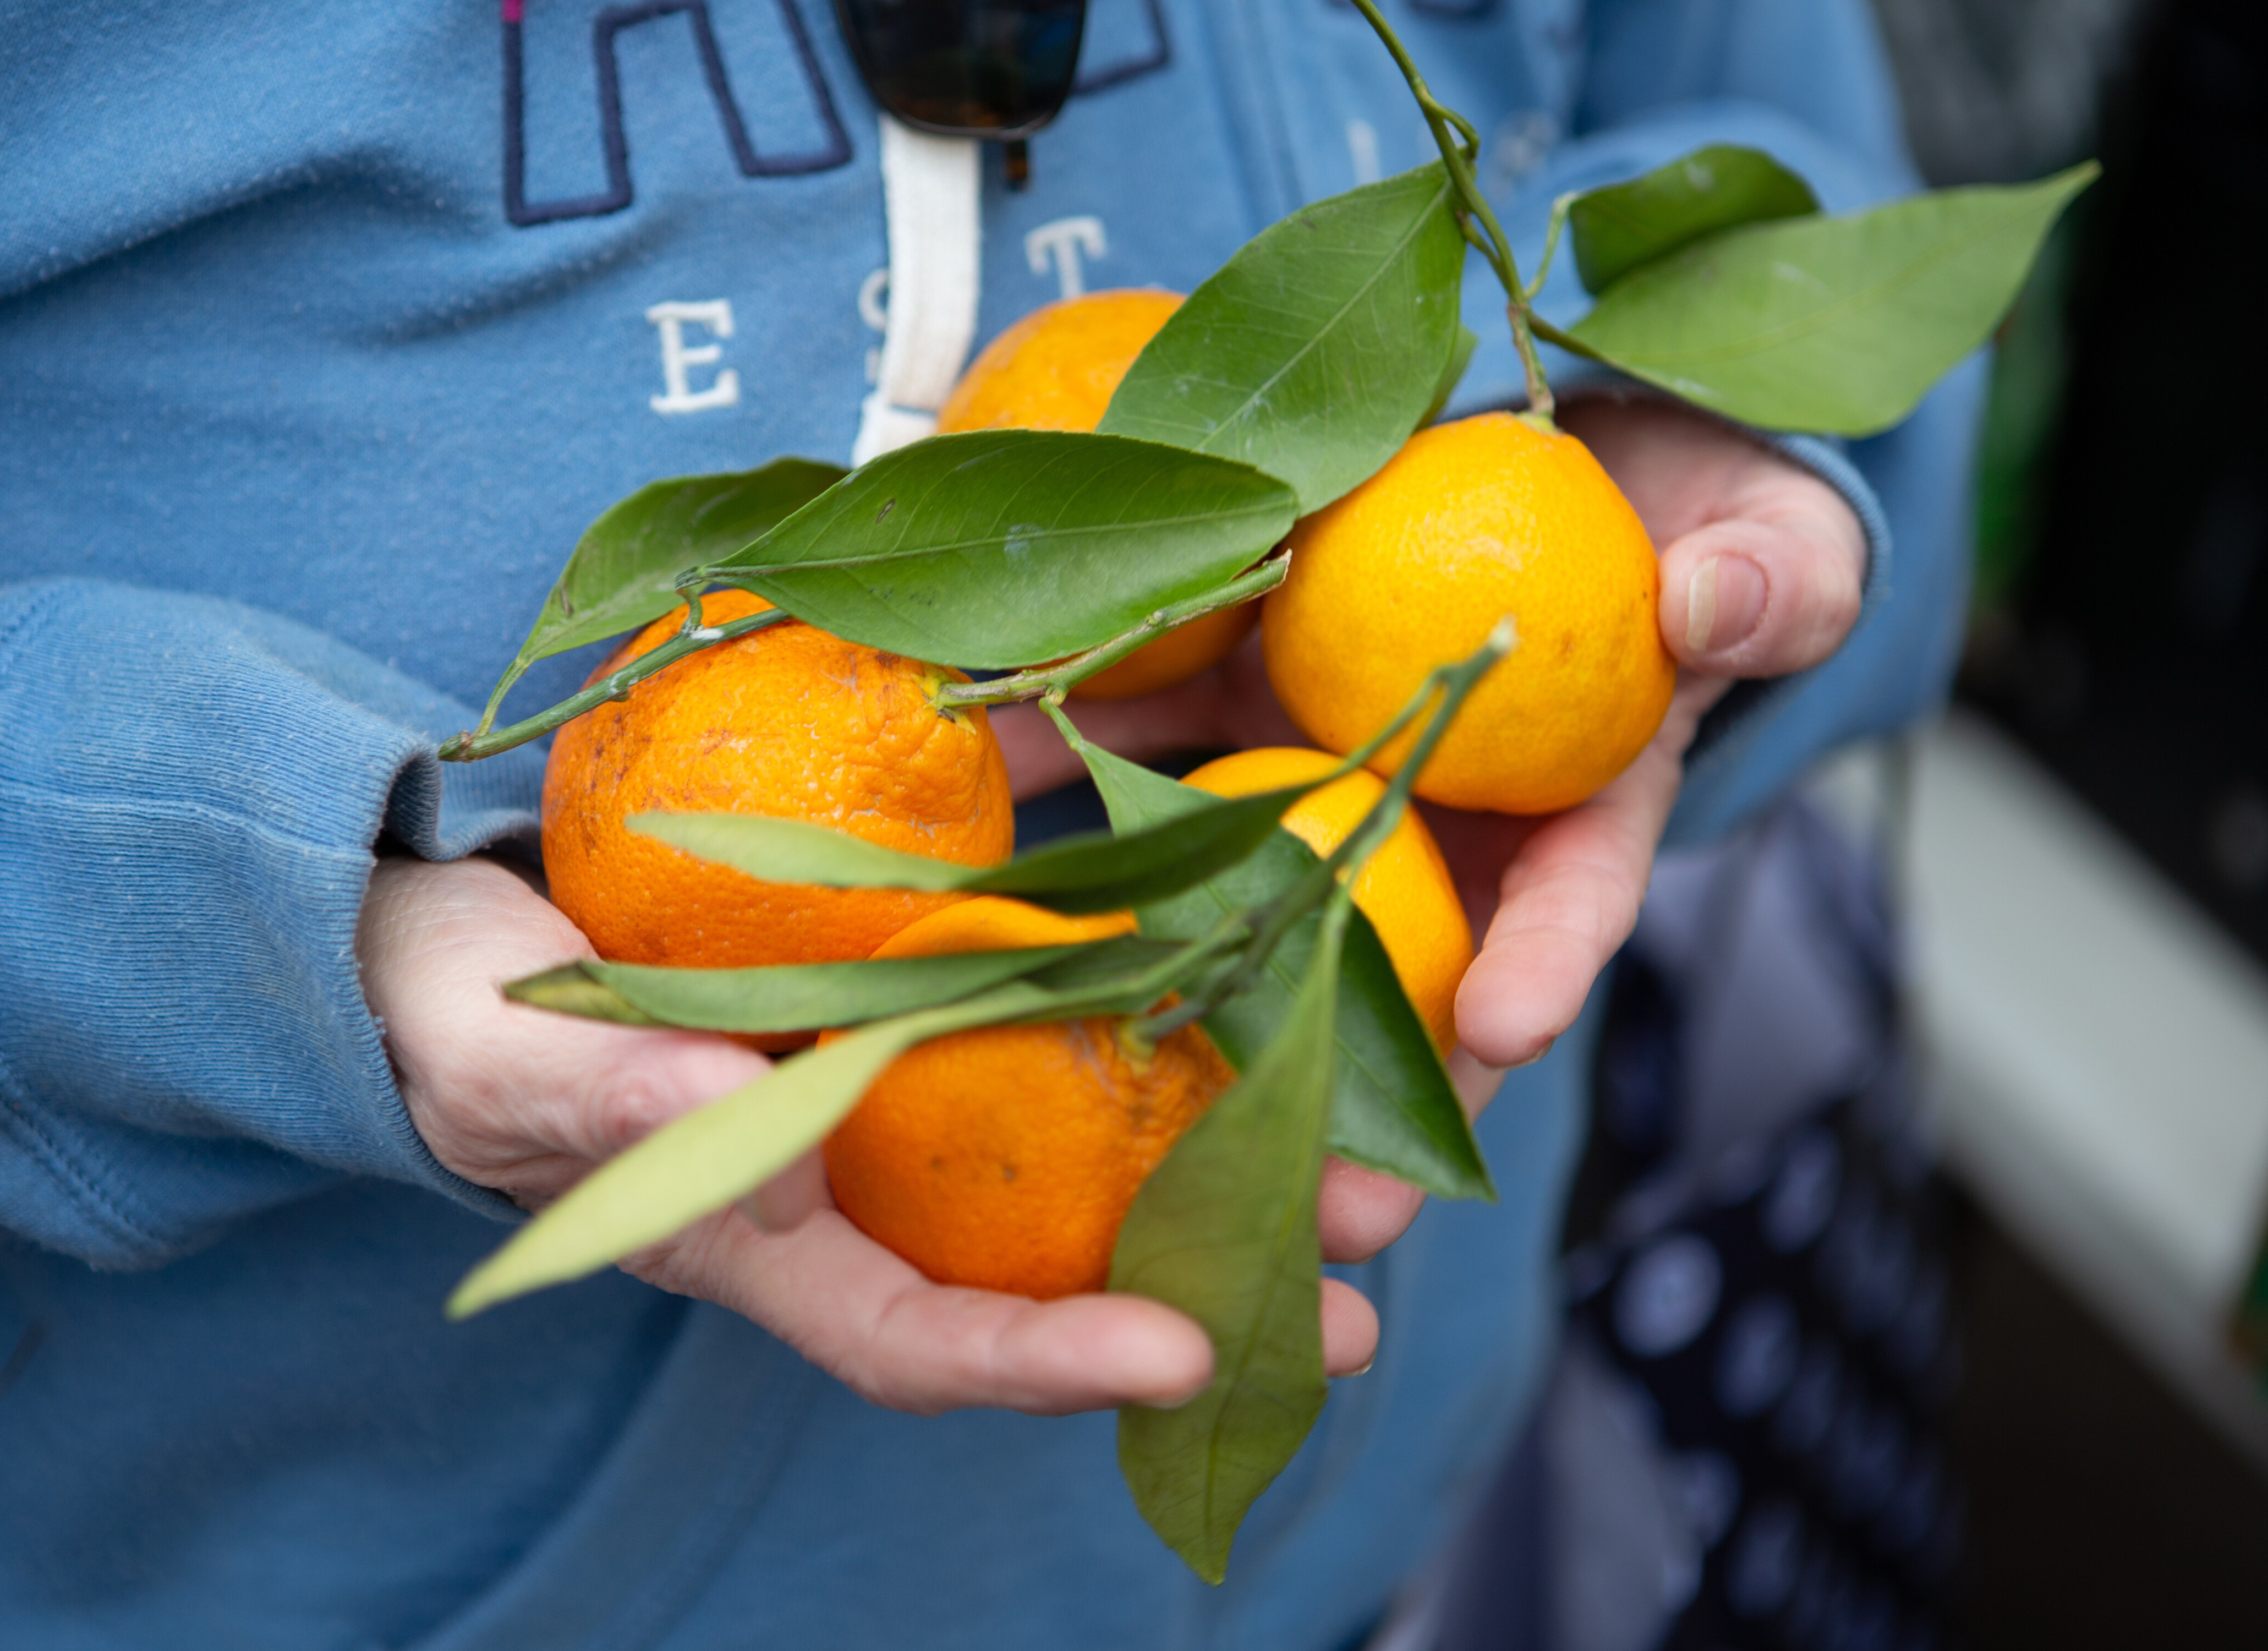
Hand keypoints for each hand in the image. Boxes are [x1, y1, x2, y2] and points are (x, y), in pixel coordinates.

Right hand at [359, 854, 1396, 1414]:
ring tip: (1369, 1147)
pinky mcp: (917, 971)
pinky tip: (1256, 943)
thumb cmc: (461, 1019)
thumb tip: (717, 1126)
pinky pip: (1049, 989)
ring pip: (1083, 1133)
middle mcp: (859, 1177)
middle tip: (1357, 1293)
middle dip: (1202, 1281)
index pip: (918, 1337)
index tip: (1184, 1353)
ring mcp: (897, 1077)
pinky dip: (1151, 981)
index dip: (1047, 1362)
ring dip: (1222, 1144)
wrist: (456, 921)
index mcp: (766, 1240)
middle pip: (1049, 1257)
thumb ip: (599, 1104)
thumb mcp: (505, 1065)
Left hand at [989, 392, 1865, 1230]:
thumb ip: (1771, 578)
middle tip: (1328, 1212)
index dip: (1546, 959)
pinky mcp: (1239, 743)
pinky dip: (1085, 850)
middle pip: (1408, 981)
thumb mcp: (1761, 530)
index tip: (1509, 1025)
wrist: (1566, 461)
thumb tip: (1710, 607)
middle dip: (1373, 1104)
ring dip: (1210, 1031)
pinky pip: (1154, 799)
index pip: (1571, 894)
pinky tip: (992, 908)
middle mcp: (1447, 833)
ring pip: (1265, 925)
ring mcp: (1334, 797)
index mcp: (1580, 804)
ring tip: (1154, 1145)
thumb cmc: (1685, 510)